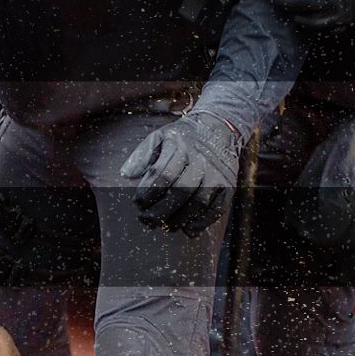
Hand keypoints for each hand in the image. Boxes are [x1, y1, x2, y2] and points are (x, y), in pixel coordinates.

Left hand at [118, 111, 240, 234]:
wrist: (219, 127)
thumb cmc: (182, 137)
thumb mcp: (160, 136)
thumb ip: (142, 154)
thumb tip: (126, 174)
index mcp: (181, 146)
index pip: (162, 175)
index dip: (147, 194)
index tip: (138, 203)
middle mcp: (201, 160)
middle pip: (180, 192)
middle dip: (159, 211)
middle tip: (146, 220)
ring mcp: (217, 174)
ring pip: (198, 203)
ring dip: (178, 220)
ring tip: (164, 225)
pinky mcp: (228, 186)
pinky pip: (216, 210)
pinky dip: (200, 223)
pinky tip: (186, 228)